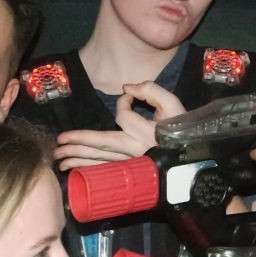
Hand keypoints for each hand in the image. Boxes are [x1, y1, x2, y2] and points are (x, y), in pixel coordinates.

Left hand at [53, 81, 185, 170]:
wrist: (196, 157)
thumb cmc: (184, 129)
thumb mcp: (173, 104)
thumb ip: (152, 90)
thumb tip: (128, 87)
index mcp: (144, 133)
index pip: (123, 115)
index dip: (125, 101)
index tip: (131, 96)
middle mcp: (135, 150)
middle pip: (101, 145)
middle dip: (78, 142)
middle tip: (59, 143)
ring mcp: (132, 163)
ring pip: (100, 160)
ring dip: (78, 159)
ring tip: (59, 158)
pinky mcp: (130, 170)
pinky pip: (105, 170)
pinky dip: (88, 169)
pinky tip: (75, 170)